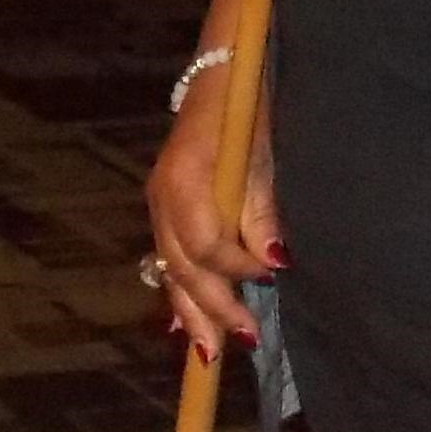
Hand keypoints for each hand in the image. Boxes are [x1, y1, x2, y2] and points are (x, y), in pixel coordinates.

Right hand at [144, 68, 279, 357]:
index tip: (269, 278)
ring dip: (192, 313)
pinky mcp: (161, 209)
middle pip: (183, 268)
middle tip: (243, 340)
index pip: (206, 245)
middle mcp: (161, 199)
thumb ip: (261, 213)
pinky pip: (165, 261)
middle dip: (212, 308)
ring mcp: (156, 206)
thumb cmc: (245, 113)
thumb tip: (274, 263)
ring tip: (210, 353)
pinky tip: (183, 326)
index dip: (237, 268)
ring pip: (170, 271)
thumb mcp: (261, 157)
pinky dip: (177, 294)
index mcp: (185, 182)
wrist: (217, 77)